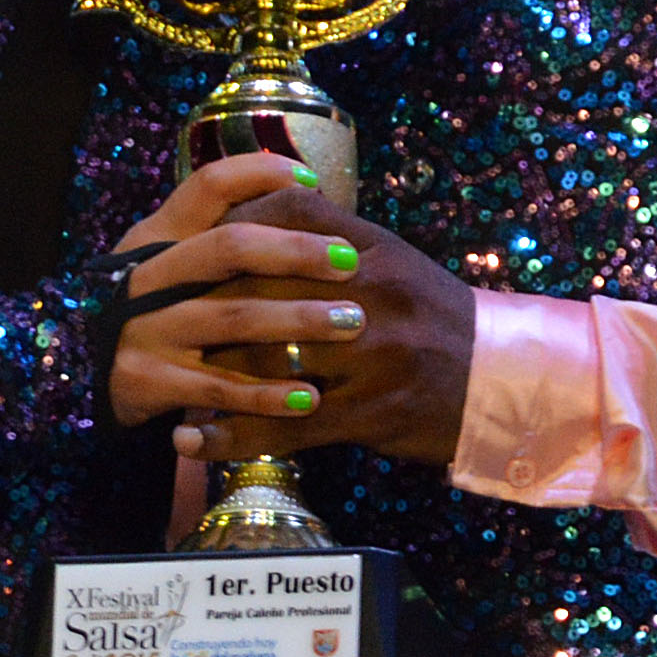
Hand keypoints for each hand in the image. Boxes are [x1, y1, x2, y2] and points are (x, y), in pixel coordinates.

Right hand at [107, 156, 375, 427]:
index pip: (210, 186)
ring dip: (297, 319)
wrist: (91, 383)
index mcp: (158, 238)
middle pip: (228, 246)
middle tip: (351, 261)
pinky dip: (267, 395)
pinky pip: (219, 387)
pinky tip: (309, 398)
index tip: (315, 183)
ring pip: (232, 316)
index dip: (263, 175)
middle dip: (296, 250)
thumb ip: (225, 234)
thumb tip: (310, 195)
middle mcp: (148, 275)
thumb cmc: (161, 315)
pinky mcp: (146, 381)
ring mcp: (144, 328)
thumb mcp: (177, 267)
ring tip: (351, 322)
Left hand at [164, 201, 476, 469]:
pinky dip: (233, 435)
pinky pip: (286, 424)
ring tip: (162, 382)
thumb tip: (251, 217)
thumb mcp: (389, 262)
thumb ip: (328, 241)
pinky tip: (195, 440)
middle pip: (263, 286)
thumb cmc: (430, 318)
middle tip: (155, 321)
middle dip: (204, 305)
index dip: (230, 227)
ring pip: (267, 357)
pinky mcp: (371, 413)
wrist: (501, 381)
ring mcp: (374, 355)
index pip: (288, 216)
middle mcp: (373, 293)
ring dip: (206, 374)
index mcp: (373, 250)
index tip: (185, 250)